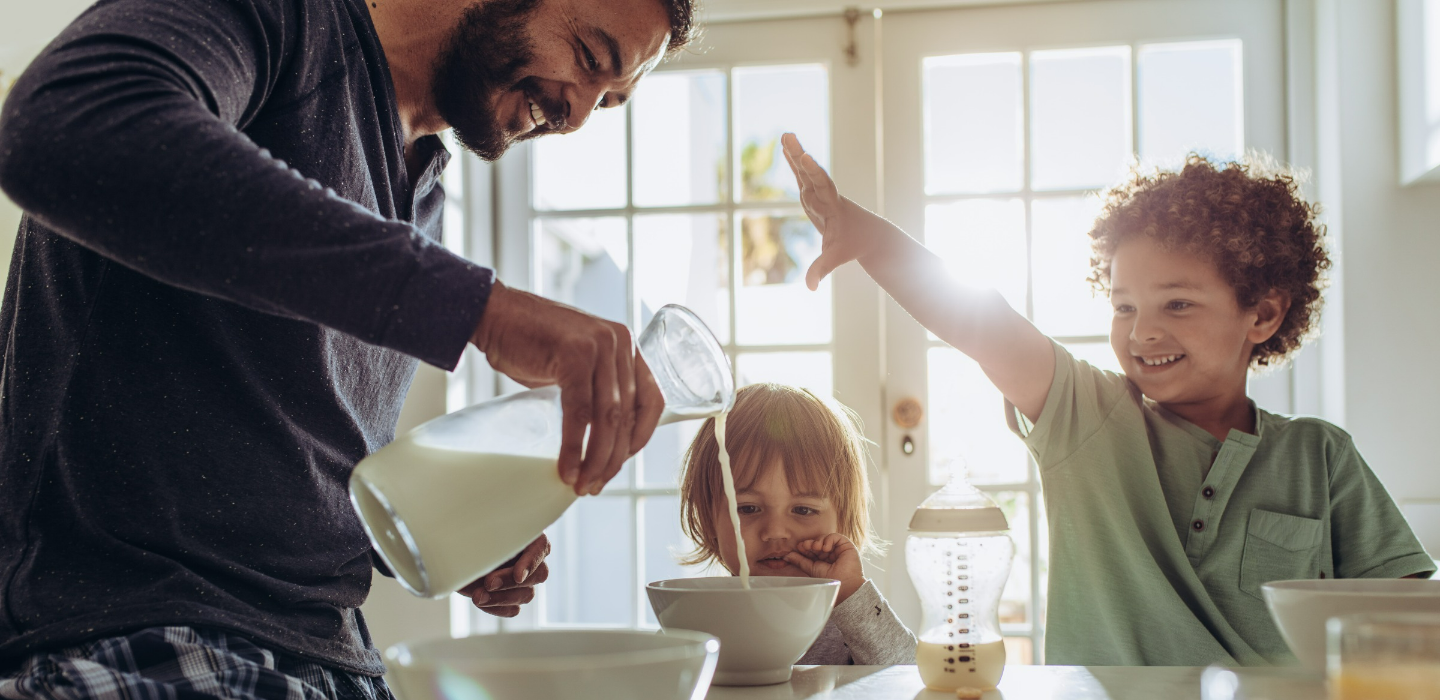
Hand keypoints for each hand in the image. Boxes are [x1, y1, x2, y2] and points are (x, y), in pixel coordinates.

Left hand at [458, 535, 549, 617]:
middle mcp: (529, 558)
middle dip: (510, 581)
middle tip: (488, 582)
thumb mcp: (476, 532)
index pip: (541, 547)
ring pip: (527, 595)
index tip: (518, 576)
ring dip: (501, 598)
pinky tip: (481, 601)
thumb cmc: (465, 535)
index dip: (532, 563)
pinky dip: (497, 608)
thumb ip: (490, 538)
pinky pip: (513, 609)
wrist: (451, 553)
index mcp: (527, 536)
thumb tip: (497, 542)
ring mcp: (523, 581)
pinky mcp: (511, 598)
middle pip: (539, 574)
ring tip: (477, 596)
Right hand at [471, 282, 663, 494]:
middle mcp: (619, 343)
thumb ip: (595, 388)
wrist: (494, 314)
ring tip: (582, 485)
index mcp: (625, 345)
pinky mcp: (574, 355)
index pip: (652, 398)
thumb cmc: (531, 342)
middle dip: (614, 457)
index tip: (622, 461)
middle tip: (595, 485)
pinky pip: (579, 412)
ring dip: (597, 459)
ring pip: (607, 417)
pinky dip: (574, 446)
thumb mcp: (576, 362)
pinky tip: (567, 468)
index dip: (642, 436)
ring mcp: (599, 346)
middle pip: (628, 414)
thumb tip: (603, 438)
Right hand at [780, 133, 889, 290]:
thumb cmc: (853, 245)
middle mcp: (825, 195)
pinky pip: (802, 175)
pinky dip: (794, 162)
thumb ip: (822, 269)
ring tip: (785, 135)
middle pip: (811, 173)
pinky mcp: (814, 194)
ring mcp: (820, 193)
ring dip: (794, 153)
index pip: (822, 187)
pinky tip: (786, 147)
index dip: (813, 172)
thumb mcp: (837, 257)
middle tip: (790, 137)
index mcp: (832, 206)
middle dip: (800, 156)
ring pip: (805, 170)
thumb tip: (810, 287)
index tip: (805, 158)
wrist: (869, 233)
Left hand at [782, 533, 865, 603]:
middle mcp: (830, 554)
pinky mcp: (846, 545)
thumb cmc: (830, 580)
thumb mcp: (811, 568)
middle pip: (817, 542)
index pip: (811, 549)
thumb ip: (799, 560)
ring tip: (816, 548)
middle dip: (810, 543)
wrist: (844, 584)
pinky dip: (828, 540)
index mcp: (822, 560)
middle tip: (805, 546)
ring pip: (825, 538)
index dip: (805, 547)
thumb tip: (786, 555)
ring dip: (818, 541)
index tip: (799, 548)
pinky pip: (835, 537)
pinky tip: (826, 548)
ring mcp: (838, 549)